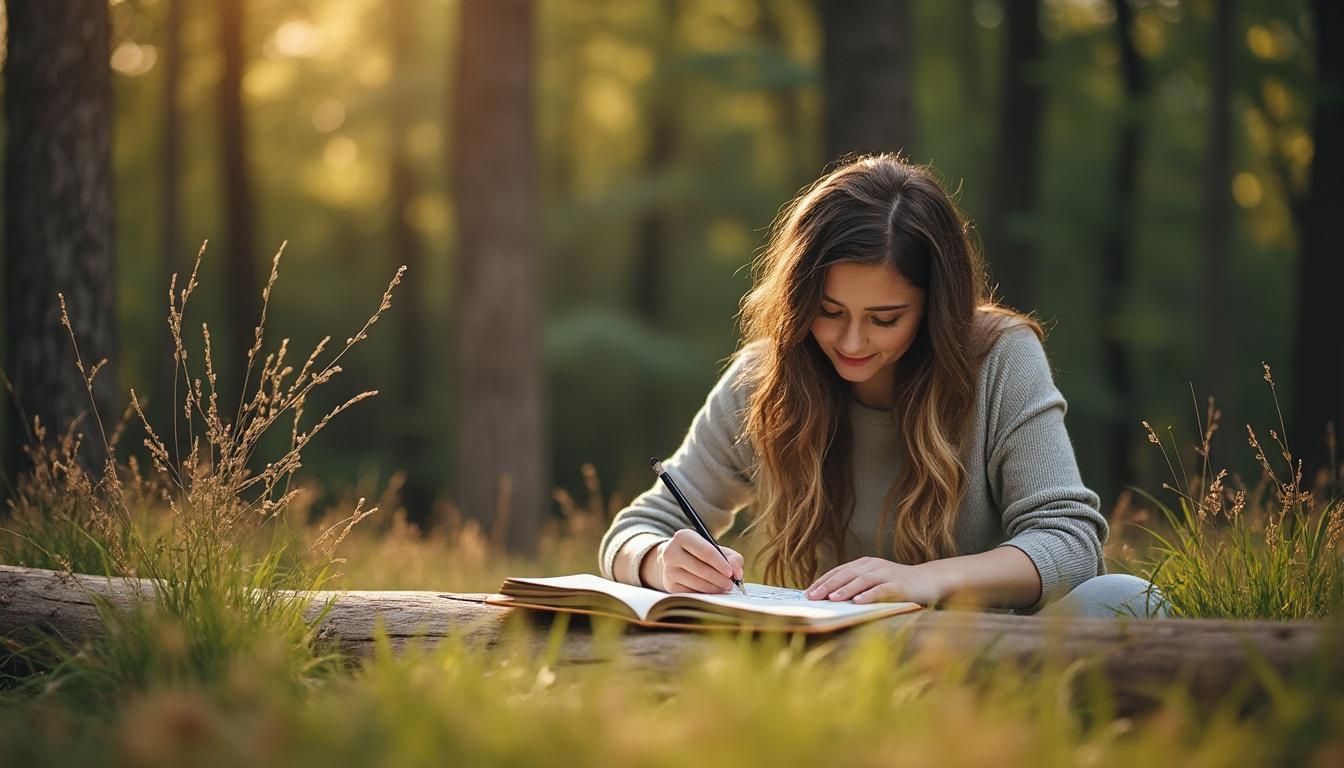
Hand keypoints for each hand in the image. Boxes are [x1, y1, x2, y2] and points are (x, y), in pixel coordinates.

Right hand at [639, 529, 744, 593]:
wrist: (678, 561)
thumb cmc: (703, 554)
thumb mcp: (718, 550)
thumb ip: (733, 559)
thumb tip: (738, 574)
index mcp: (683, 537)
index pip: (706, 552)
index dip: (721, 564)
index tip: (731, 573)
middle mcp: (671, 552)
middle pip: (701, 569)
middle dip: (719, 578)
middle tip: (731, 584)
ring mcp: (668, 570)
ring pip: (697, 583)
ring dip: (714, 588)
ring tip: (724, 588)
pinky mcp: (669, 585)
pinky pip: (691, 593)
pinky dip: (705, 594)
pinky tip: (712, 592)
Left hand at [804, 557, 946, 605]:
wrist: (929, 580)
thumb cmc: (898, 584)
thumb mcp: (874, 581)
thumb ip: (856, 586)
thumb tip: (829, 598)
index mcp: (864, 564)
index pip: (838, 571)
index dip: (822, 581)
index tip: (807, 593)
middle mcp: (873, 566)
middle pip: (846, 574)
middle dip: (827, 586)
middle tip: (812, 597)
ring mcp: (887, 573)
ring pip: (862, 581)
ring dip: (845, 590)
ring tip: (831, 599)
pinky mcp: (899, 584)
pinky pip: (882, 589)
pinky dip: (869, 595)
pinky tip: (858, 602)